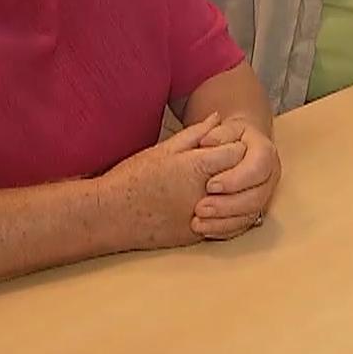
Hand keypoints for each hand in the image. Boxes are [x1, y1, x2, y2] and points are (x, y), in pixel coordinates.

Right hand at [101, 113, 247, 249]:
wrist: (110, 215)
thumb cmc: (132, 178)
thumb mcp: (163, 149)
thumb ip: (195, 133)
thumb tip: (218, 117)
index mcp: (197, 167)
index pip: (238, 152)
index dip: (235, 147)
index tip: (226, 147)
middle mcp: (205, 193)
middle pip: (242, 178)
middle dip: (239, 169)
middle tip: (227, 165)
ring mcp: (202, 217)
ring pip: (238, 204)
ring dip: (235, 194)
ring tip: (221, 186)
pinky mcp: (196, 236)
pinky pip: (224, 225)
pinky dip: (225, 215)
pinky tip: (213, 205)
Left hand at [191, 116, 280, 239]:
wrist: (236, 146)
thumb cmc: (226, 138)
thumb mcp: (221, 128)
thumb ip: (215, 132)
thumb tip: (208, 141)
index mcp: (265, 152)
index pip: (258, 167)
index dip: (235, 179)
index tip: (210, 185)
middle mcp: (269, 176)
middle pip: (257, 197)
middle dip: (227, 205)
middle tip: (200, 208)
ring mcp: (264, 195)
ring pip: (251, 215)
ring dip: (223, 221)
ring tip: (198, 221)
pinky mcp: (254, 209)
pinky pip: (243, 226)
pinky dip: (223, 230)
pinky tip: (204, 229)